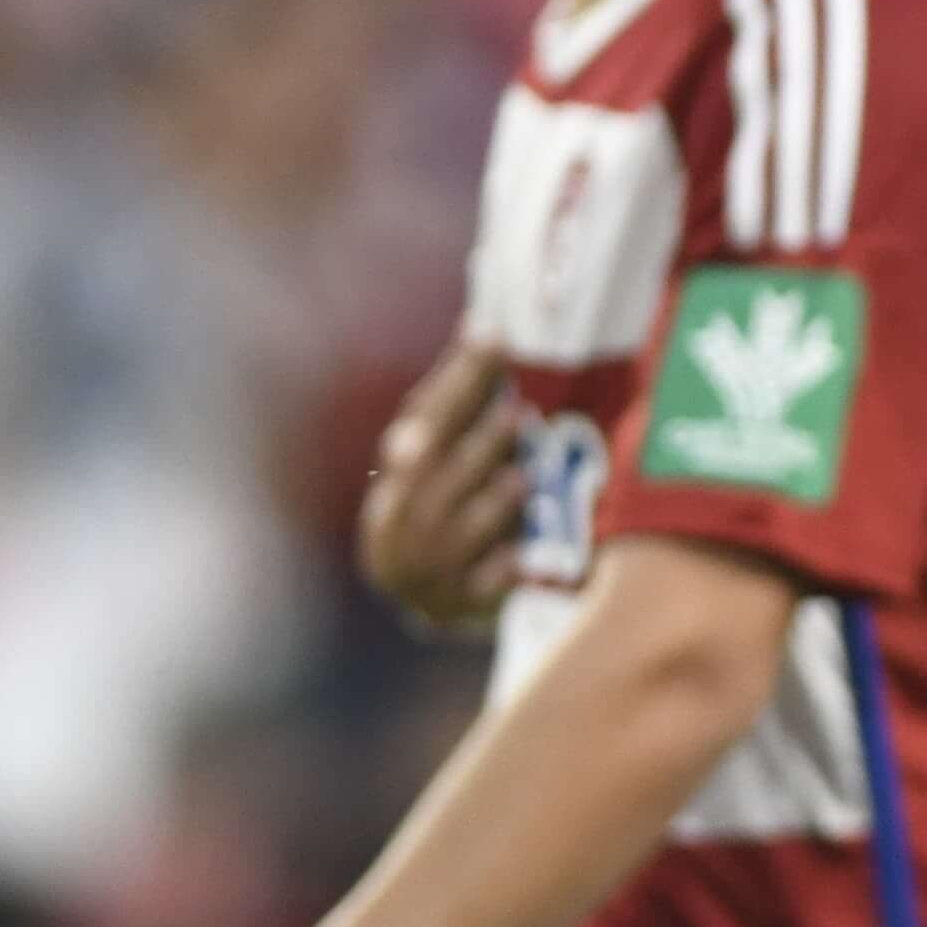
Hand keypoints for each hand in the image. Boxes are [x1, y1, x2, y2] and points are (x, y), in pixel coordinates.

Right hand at [360, 339, 525, 633]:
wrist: (421, 599)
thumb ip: (458, 400)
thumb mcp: (435, 457)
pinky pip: (485, 584)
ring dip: (494, 502)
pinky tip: (524, 558)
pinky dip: (504, 571)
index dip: (462, 377)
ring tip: (523, 476)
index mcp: (401, 475)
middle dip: (479, 443)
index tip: (493, 335)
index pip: (432, 415)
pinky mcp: (460, 603)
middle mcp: (408, 518)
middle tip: (518, 413)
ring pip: (464, 529)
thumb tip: (485, 324)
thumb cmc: (437, 506)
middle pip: (442, 474)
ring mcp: (432, 564)